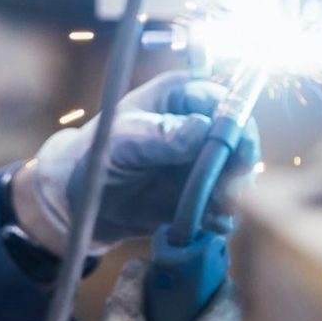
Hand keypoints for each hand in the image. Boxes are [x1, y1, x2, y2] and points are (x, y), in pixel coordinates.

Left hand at [10, 72, 257, 256]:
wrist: (82, 199)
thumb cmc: (96, 154)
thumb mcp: (121, 141)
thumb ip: (159, 135)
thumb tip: (200, 128)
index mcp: (180, 96)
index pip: (225, 101)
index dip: (237, 125)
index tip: (238, 155)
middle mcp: (199, 124)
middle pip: (240, 140)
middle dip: (239, 168)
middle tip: (228, 194)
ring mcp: (203, 160)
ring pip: (237, 175)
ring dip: (232, 197)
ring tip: (213, 214)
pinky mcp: (203, 193)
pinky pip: (224, 205)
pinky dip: (221, 217)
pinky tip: (207, 225)